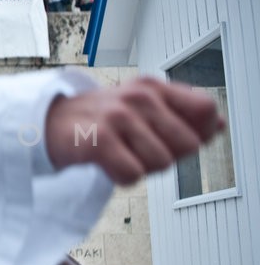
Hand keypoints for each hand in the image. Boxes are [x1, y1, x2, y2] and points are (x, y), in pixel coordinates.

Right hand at [46, 77, 223, 184]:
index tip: (174, 138)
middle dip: (168, 156)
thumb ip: (181, 114)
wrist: (46, 124)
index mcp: (153, 87)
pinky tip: (107, 164)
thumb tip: (218, 124)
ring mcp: (118, 117)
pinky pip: (132, 174)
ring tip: (120, 154)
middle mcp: (138, 97)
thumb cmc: (97, 119)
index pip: (205, 110)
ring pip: (161, 163)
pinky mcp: (99, 139)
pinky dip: (120, 177)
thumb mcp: (141, 107)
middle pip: (188, 144)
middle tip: (139, 149)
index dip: (199, 133)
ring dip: (142, 168)